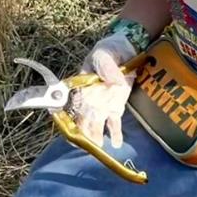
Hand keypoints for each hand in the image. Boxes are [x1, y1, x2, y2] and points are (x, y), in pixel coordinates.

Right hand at [70, 33, 136, 147]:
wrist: (126, 50)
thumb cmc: (109, 50)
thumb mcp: (103, 54)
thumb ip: (106, 67)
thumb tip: (114, 83)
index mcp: (80, 87)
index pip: (72, 105)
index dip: (70, 118)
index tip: (71, 128)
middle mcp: (89, 99)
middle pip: (83, 119)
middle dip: (84, 132)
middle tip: (87, 143)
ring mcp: (102, 105)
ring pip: (96, 124)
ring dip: (96, 136)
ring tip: (98, 147)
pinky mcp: (116, 107)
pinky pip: (114, 123)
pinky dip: (115, 133)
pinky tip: (116, 143)